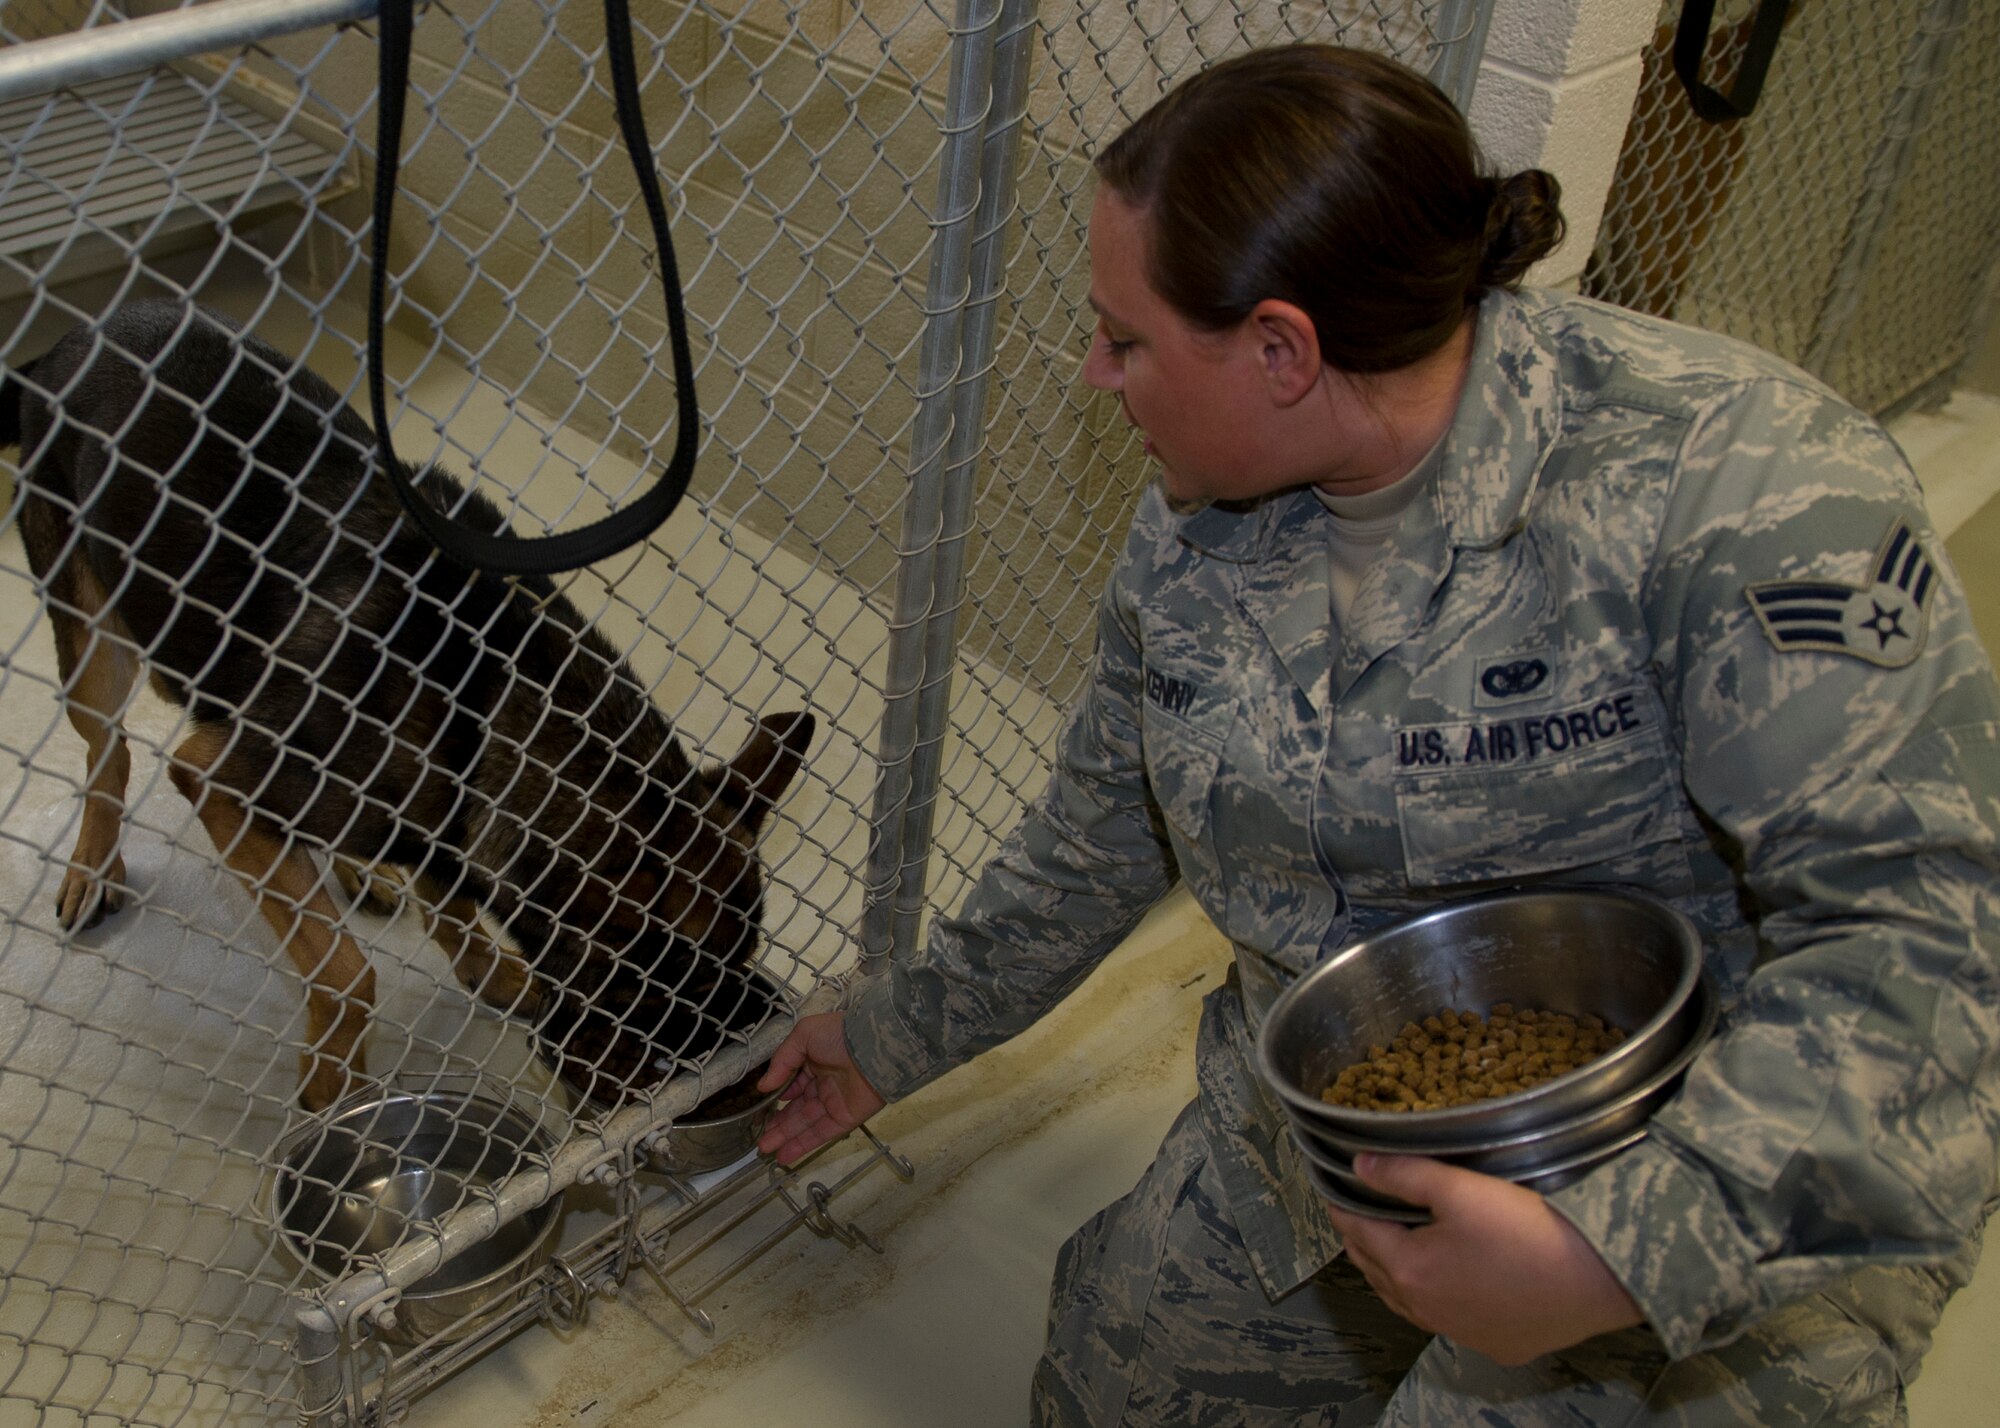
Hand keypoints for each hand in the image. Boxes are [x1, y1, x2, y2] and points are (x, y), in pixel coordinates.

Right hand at [755, 1011, 885, 1164]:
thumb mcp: (803, 1036)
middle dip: (779, 1124)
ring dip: (785, 1137)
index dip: (778, 1097)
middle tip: (759, 1138)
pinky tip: (784, 1155)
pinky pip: (821, 1134)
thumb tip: (763, 1086)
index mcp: (815, 1062)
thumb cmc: (837, 1036)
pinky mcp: (845, 1119)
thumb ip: (781, 1061)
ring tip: (765, 1149)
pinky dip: (802, 1146)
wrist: (873, 1048)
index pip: (794, 1084)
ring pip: (806, 1124)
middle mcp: (824, 1084)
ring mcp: (835, 1103)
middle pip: (797, 1109)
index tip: (762, 1108)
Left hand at [1323, 1153, 1644, 1365]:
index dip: (1342, 1206)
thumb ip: (1404, 1174)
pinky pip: (1448, 1319)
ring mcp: (1461, 1332)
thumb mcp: (1461, 1189)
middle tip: (1358, 1211)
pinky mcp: (1496, 1343)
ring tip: (1392, 1244)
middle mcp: (1426, 1310)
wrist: (1599, 1277)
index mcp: (1409, 1270)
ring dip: (1394, 1271)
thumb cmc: (1527, 1229)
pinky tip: (1447, 1282)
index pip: (1358, 1232)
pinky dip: (1433, 1297)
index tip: (1335, 1188)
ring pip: (1408, 1301)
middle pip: (1377, 1270)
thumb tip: (1359, 1166)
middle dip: (1362, 1238)